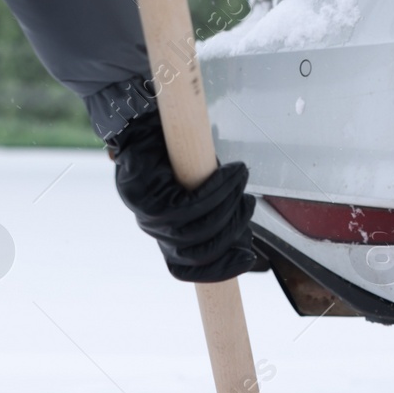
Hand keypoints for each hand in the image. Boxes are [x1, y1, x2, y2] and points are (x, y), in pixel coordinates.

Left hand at [111, 111, 266, 283]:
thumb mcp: (200, 192)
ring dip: (228, 205)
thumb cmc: (176, 156)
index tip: (248, 258)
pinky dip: (217, 190)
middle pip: (198, 251)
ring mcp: (145, 215)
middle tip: (249, 204)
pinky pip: (189, 205)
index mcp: (164, 235)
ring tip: (241, 181)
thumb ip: (216, 217)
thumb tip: (244, 243)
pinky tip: (231, 174)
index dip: (218, 270)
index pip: (184, 269)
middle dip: (233, 230)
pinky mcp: (144, 196)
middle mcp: (152, 229)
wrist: (146, 122)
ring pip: (197, 228)